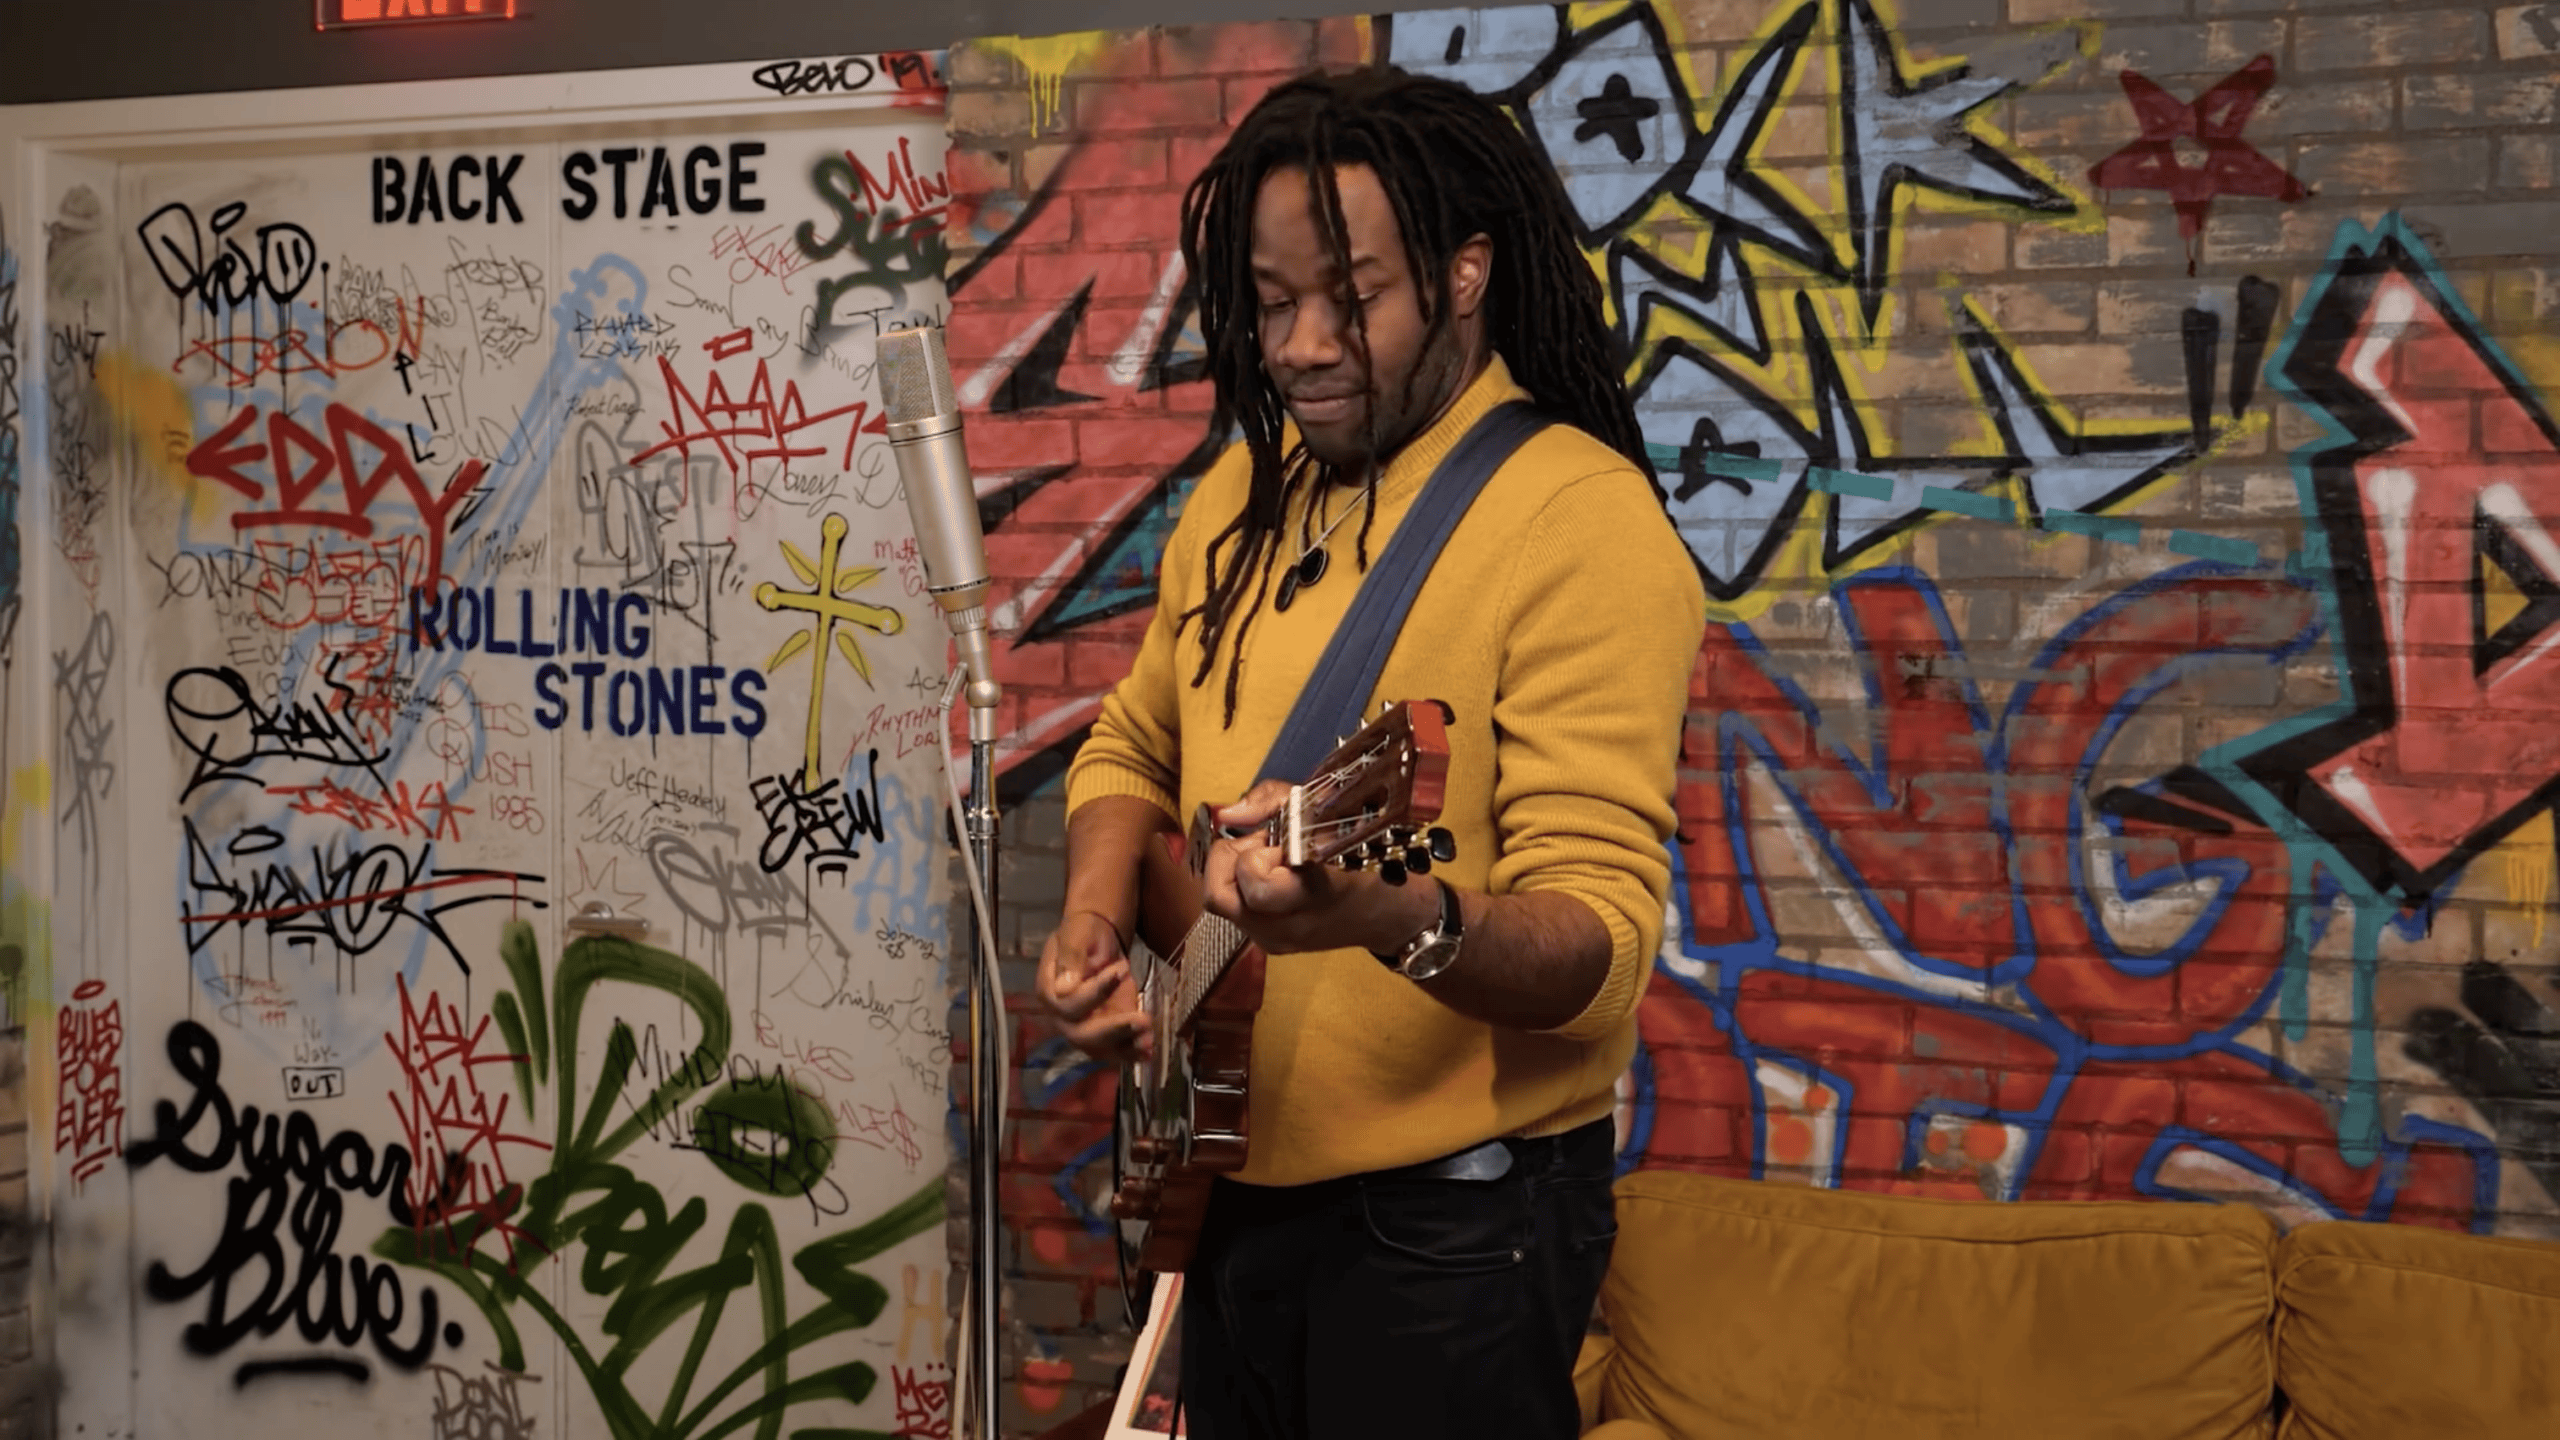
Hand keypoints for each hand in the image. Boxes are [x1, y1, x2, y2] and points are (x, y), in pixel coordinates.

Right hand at [1035, 908, 1150, 1062]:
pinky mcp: (1103, 1031)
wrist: (1099, 939)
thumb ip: (1071, 957)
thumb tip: (1064, 988)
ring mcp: (1083, 1026)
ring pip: (1100, 1048)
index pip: (1068, 1005)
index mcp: (1049, 991)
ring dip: (1125, 1048)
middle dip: (1114, 1030)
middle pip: (1082, 1035)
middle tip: (1143, 1020)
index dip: (1096, 993)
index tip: (1122, 970)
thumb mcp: (1077, 934)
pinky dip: (1132, 1052)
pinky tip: (1149, 1052)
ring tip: (1149, 1043)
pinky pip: (1114, 1048)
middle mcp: (1062, 1016)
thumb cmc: (1084, 931)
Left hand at [1201, 780, 1432, 955]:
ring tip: (1269, 862)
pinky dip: (1243, 888)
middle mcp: (1285, 928)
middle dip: (1229, 862)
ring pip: (1221, 905)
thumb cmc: (1366, 857)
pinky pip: (1236, 911)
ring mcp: (1275, 942)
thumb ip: (1272, 802)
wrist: (1390, 914)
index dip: (1254, 853)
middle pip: (1217, 898)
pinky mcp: (1270, 945)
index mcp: (1309, 897)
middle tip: (1261, 847)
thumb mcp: (1329, 813)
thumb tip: (1227, 813)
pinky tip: (1273, 878)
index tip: (1277, 841)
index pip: (1251, 882)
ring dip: (1235, 874)